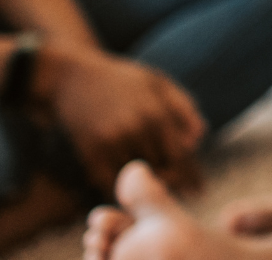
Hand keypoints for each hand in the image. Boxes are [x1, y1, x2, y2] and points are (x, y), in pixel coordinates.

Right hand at [41, 44, 206, 193]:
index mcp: (158, 112)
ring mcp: (112, 141)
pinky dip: (120, 189)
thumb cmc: (122, 79)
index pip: (181, 155)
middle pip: (162, 169)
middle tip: (180, 193)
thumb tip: (198, 140)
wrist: (72, 77)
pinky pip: (110, 181)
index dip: (191, 176)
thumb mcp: (159, 83)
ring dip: (147, 188)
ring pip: (137, 178)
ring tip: (156, 194)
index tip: (199, 191)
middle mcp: (137, 129)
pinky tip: (127, 192)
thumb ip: (183, 108)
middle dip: (172, 182)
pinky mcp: (90, 151)